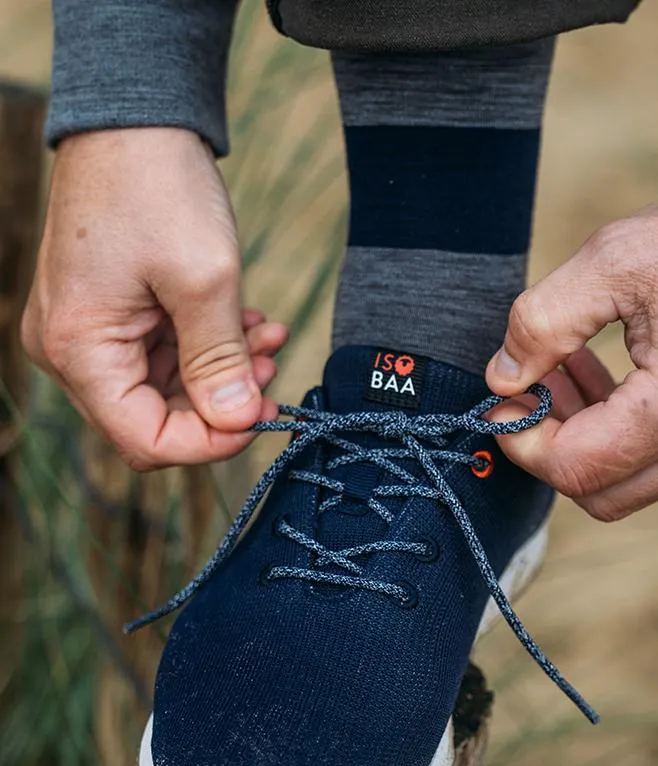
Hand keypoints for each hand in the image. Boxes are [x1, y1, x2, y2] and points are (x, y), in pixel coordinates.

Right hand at [21, 128, 286, 470]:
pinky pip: (164, 354)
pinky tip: (251, 323)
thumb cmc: (159, 186)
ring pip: (166, 388)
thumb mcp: (205, 280)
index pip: (144, 439)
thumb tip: (235, 423)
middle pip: (154, 418)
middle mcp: (71, 350)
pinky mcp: (111, 314)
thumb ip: (219, 362)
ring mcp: (89, 332)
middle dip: (221, 402)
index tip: (261, 417)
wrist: (135, 118)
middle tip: (272, 373)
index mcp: (79, 348)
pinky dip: (210, 346)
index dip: (209, 442)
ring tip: (269, 338)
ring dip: (224, 371)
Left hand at [485, 187, 657, 520]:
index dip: (524, 444)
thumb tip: (502, 380)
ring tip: (561, 371)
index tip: (500, 404)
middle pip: (604, 496)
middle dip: (552, 451)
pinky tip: (603, 379)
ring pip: (633, 483)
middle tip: (529, 392)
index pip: (578, 468)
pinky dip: (623, 435)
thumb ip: (541, 325)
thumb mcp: (610, 261)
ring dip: (586, 441)